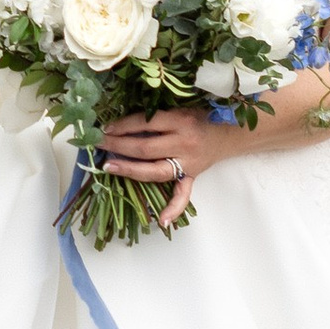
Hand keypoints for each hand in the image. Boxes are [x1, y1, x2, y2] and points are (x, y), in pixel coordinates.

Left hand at [96, 104, 231, 234]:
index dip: (123, 125)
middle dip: (118, 145)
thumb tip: (123, 121)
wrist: (231, 132)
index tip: (105, 127)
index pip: (145, 123)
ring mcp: (188, 163)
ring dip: (130, 170)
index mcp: (180, 121)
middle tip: (99, 143)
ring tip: (109, 167)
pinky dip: (172, 209)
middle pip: (145, 148)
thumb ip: (157, 114)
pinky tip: (160, 221)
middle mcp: (184, 143)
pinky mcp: (192, 176)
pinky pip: (183, 195)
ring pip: (155, 170)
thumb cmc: (201, 116)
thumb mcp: (181, 107)